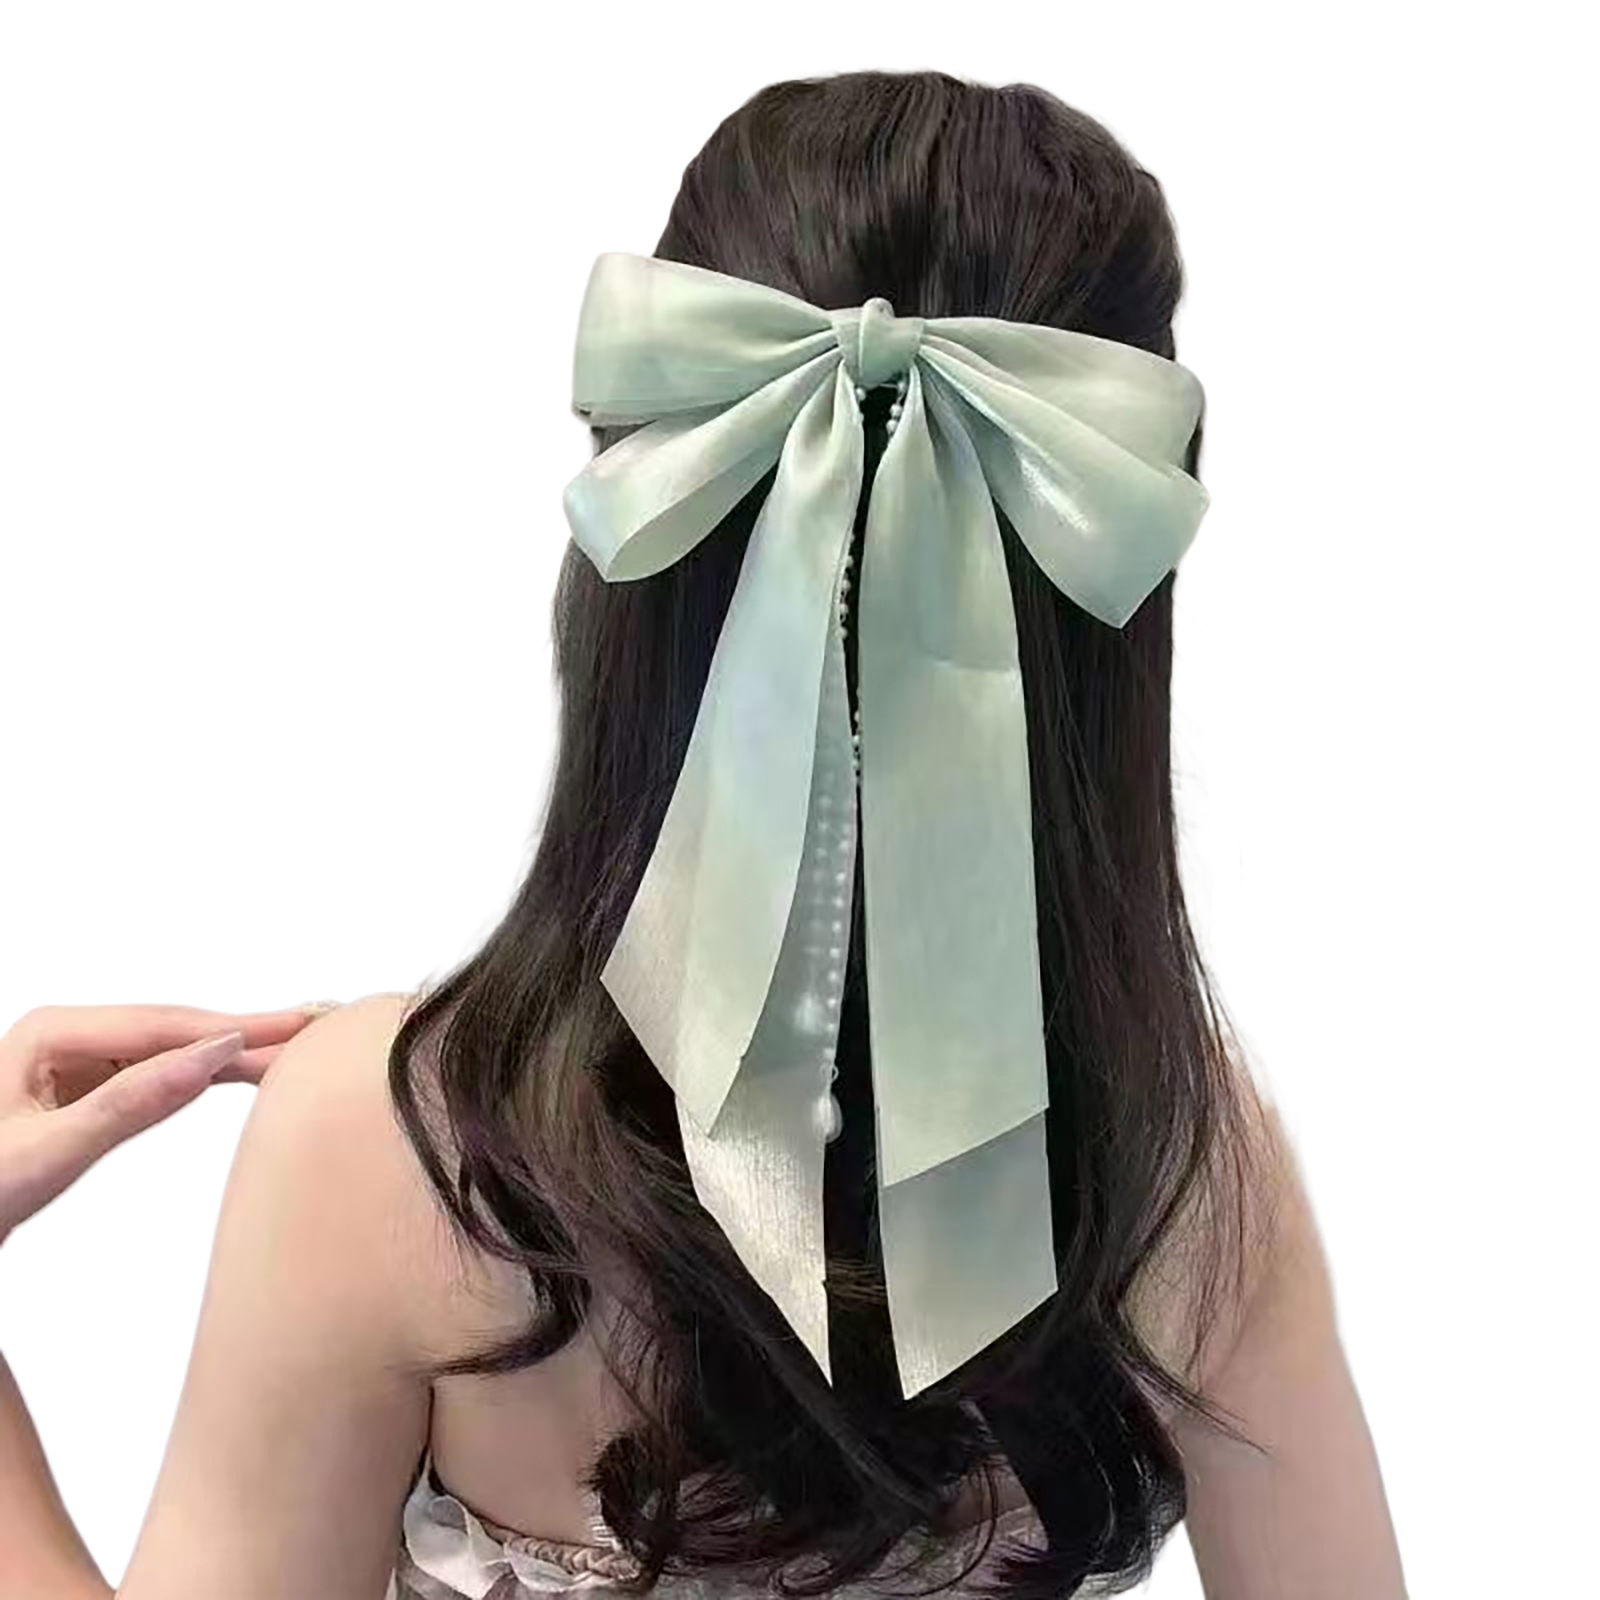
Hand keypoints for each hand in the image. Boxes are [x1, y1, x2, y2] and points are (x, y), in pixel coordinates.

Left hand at [0, 1003, 329, 1242]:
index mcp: (51, 1032)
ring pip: (175, 1047)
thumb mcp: (49, 1154)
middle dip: (250, 1029)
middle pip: (176, 1029)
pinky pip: (161, 1071)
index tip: (299, 1027)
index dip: (239, 1026)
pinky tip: (246, 1064)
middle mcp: (67, 1034)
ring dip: (236, 1048)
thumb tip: (210, 1058)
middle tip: (321, 1023)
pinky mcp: (88, 1087)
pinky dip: (207, 1071)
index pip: (166, 1025)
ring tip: (302, 1040)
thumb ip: (132, 1104)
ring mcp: (78, 1059)